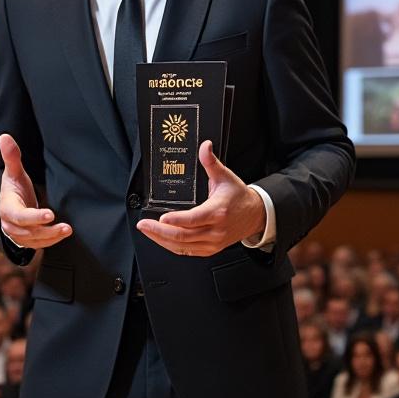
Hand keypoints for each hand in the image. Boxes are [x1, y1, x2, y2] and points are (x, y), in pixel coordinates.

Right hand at [0, 134, 70, 249]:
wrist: (10, 205)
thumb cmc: (14, 188)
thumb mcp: (13, 172)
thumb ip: (11, 157)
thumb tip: (5, 136)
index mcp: (7, 208)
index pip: (19, 216)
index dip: (33, 217)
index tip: (50, 214)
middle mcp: (10, 225)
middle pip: (28, 232)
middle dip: (47, 231)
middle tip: (65, 227)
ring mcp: (18, 236)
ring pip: (34, 241)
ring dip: (52, 237)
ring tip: (68, 230)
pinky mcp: (27, 242)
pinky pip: (39, 245)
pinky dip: (51, 241)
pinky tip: (63, 234)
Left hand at [137, 140, 265, 256]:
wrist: (255, 215)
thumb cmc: (238, 196)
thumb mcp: (225, 176)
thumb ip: (211, 162)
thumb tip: (205, 146)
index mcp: (217, 211)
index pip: (194, 219)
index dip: (176, 220)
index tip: (161, 217)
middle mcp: (215, 230)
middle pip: (183, 235)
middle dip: (159, 230)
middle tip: (143, 224)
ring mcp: (212, 242)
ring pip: (182, 246)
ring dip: (161, 239)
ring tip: (147, 230)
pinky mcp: (210, 249)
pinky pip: (187, 252)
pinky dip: (171, 246)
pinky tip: (161, 239)